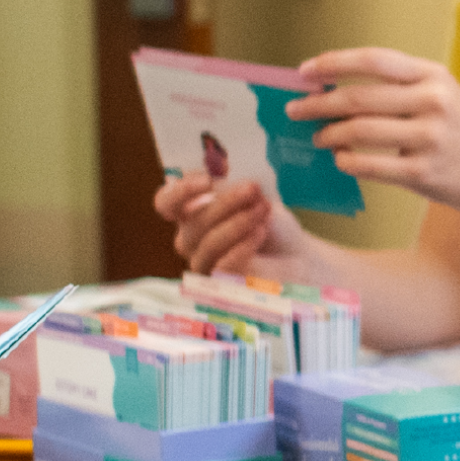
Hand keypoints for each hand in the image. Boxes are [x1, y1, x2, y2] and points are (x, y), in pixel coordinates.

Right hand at [151, 173, 307, 275]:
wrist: (294, 252)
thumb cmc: (268, 221)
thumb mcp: (253, 194)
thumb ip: (233, 184)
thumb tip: (220, 174)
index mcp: (190, 212)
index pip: (166, 203)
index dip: (180, 191)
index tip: (206, 180)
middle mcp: (190, 240)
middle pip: (192, 222)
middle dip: (225, 202)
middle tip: (253, 189)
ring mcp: (203, 264)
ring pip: (208, 244)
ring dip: (237, 223)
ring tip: (263, 209)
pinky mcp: (221, 286)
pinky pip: (223, 267)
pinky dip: (242, 246)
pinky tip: (259, 232)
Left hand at [291, 48, 459, 227]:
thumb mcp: (444, 96)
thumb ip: (401, 88)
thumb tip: (338, 89)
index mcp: (434, 75)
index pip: (373, 60)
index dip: (332, 63)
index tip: (304, 72)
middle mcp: (433, 101)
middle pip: (358, 97)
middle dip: (317, 103)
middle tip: (295, 109)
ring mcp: (429, 138)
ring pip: (358, 131)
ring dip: (328, 134)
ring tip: (318, 138)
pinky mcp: (423, 173)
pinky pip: (369, 165)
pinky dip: (347, 161)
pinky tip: (340, 160)